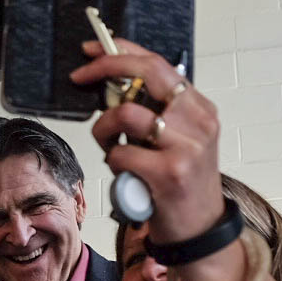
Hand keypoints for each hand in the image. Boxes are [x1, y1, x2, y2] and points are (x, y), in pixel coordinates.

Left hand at [69, 37, 223, 243]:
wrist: (199, 230)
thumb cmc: (181, 183)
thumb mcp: (179, 140)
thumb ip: (156, 112)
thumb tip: (112, 83)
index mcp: (200, 108)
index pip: (158, 64)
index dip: (121, 51)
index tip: (92, 50)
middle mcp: (199, 122)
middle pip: (145, 74)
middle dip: (106, 68)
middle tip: (81, 77)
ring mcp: (187, 147)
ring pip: (126, 115)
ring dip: (104, 129)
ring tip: (109, 146)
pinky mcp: (170, 173)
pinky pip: (121, 154)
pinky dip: (113, 162)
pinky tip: (124, 173)